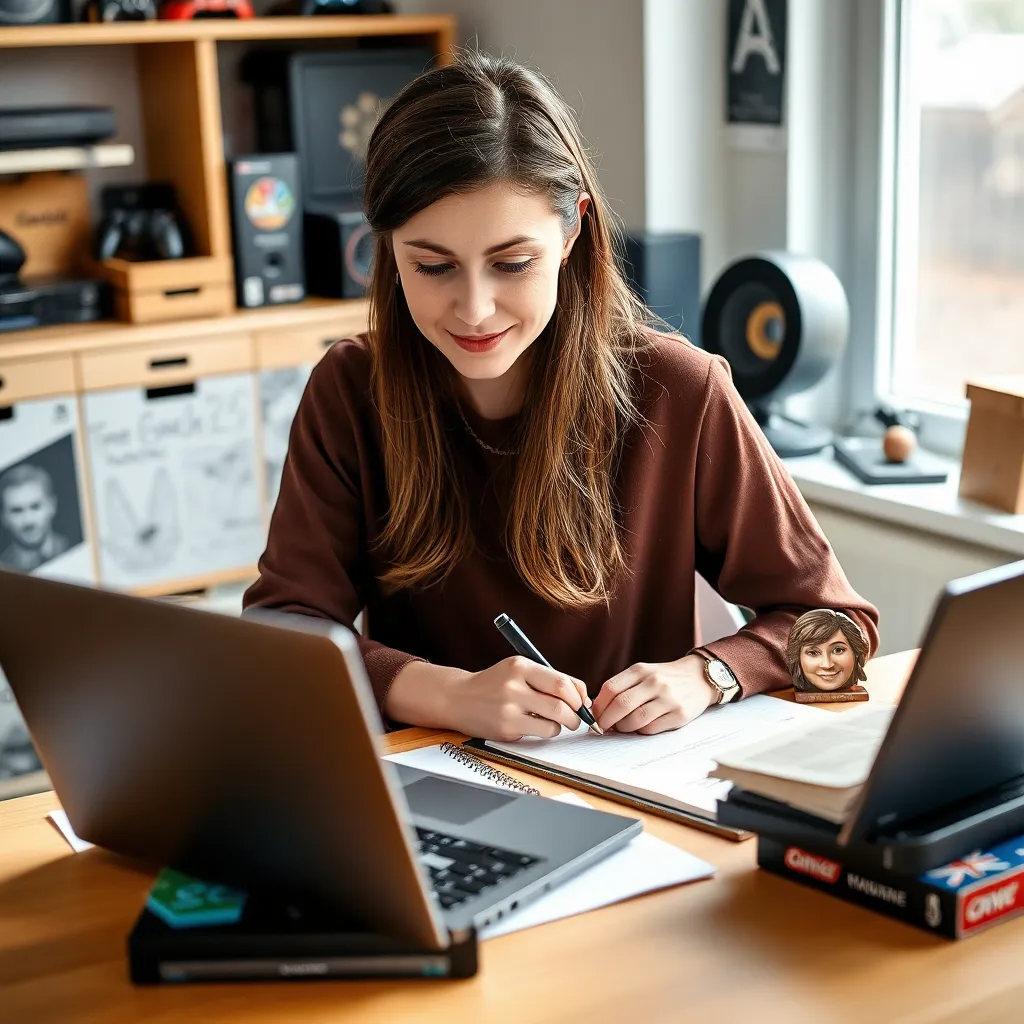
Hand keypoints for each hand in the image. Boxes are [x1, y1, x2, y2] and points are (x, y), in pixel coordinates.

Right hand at [446, 656, 592, 741]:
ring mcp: (508, 709)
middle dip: (576, 715)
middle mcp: (513, 686)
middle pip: (561, 705)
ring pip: (553, 723)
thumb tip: (584, 697)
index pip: (561, 683)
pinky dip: (546, 732)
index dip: (578, 695)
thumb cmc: (495, 684)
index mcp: (520, 666)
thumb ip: (549, 679)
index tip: (581, 701)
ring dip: (562, 725)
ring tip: (556, 722)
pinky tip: (536, 726)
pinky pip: (539, 734)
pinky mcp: (505, 729)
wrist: (457, 698)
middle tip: (576, 717)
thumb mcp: (519, 670)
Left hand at [591, 655, 716, 734]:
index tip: (594, 716)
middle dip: (607, 720)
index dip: (599, 706)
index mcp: (641, 670)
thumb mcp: (643, 673)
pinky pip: (651, 729)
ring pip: (635, 720)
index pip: (610, 688)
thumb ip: (622, 687)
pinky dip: (641, 731)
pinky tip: (642, 726)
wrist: (699, 678)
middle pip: (621, 705)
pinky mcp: (679, 715)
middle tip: (603, 727)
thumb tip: (598, 709)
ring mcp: (668, 698)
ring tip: (623, 727)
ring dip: (624, 728)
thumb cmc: (664, 678)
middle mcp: (655, 682)